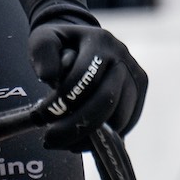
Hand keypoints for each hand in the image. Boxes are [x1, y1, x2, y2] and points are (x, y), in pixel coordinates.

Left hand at [28, 13, 147, 148]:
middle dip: (76, 125)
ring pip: (119, 118)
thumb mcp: (44, 39)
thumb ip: (43, 53)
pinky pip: (125, 124)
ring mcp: (135, 77)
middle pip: (106, 100)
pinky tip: (80, 139)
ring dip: (89, 137)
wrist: (84, 43)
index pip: (85, 77)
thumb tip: (49, 77)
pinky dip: (103, 139)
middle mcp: (123, 58)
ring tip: (63, 141)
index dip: (62, 101)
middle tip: (50, 139)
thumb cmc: (61, 45)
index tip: (40, 116)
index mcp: (100, 41)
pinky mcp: (139, 95)